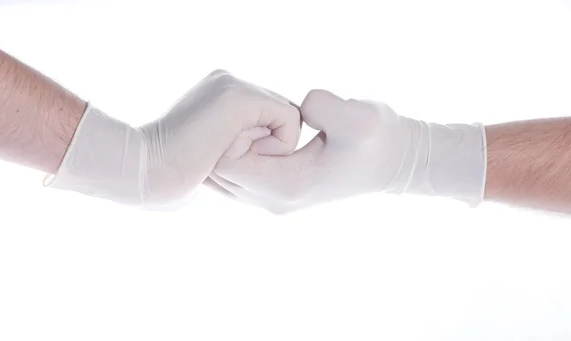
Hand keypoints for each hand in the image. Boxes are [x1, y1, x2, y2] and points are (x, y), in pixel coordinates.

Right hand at [46, 70, 300, 208]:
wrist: (145, 170)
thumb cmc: (174, 173)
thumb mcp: (210, 152)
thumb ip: (233, 141)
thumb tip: (257, 148)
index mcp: (219, 92)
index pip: (268, 114)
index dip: (264, 144)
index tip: (235, 162)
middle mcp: (228, 81)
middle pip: (281, 114)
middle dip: (271, 144)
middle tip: (237, 161)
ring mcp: (233, 86)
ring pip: (289, 117)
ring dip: (273, 148)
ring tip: (234, 157)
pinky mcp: (240, 98)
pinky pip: (291, 120)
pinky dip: (280, 146)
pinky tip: (244, 155)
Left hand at [210, 89, 485, 212]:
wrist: (393, 160)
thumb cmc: (379, 138)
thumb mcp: (358, 116)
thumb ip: (322, 106)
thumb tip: (295, 108)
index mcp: (288, 185)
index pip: (226, 165)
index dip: (229, 134)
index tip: (254, 115)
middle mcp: (275, 201)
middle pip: (219, 175)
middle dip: (225, 143)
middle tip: (252, 118)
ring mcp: (275, 201)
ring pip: (225, 179)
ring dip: (231, 150)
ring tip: (258, 127)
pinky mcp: (277, 194)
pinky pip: (238, 178)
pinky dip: (238, 156)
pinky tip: (260, 135)